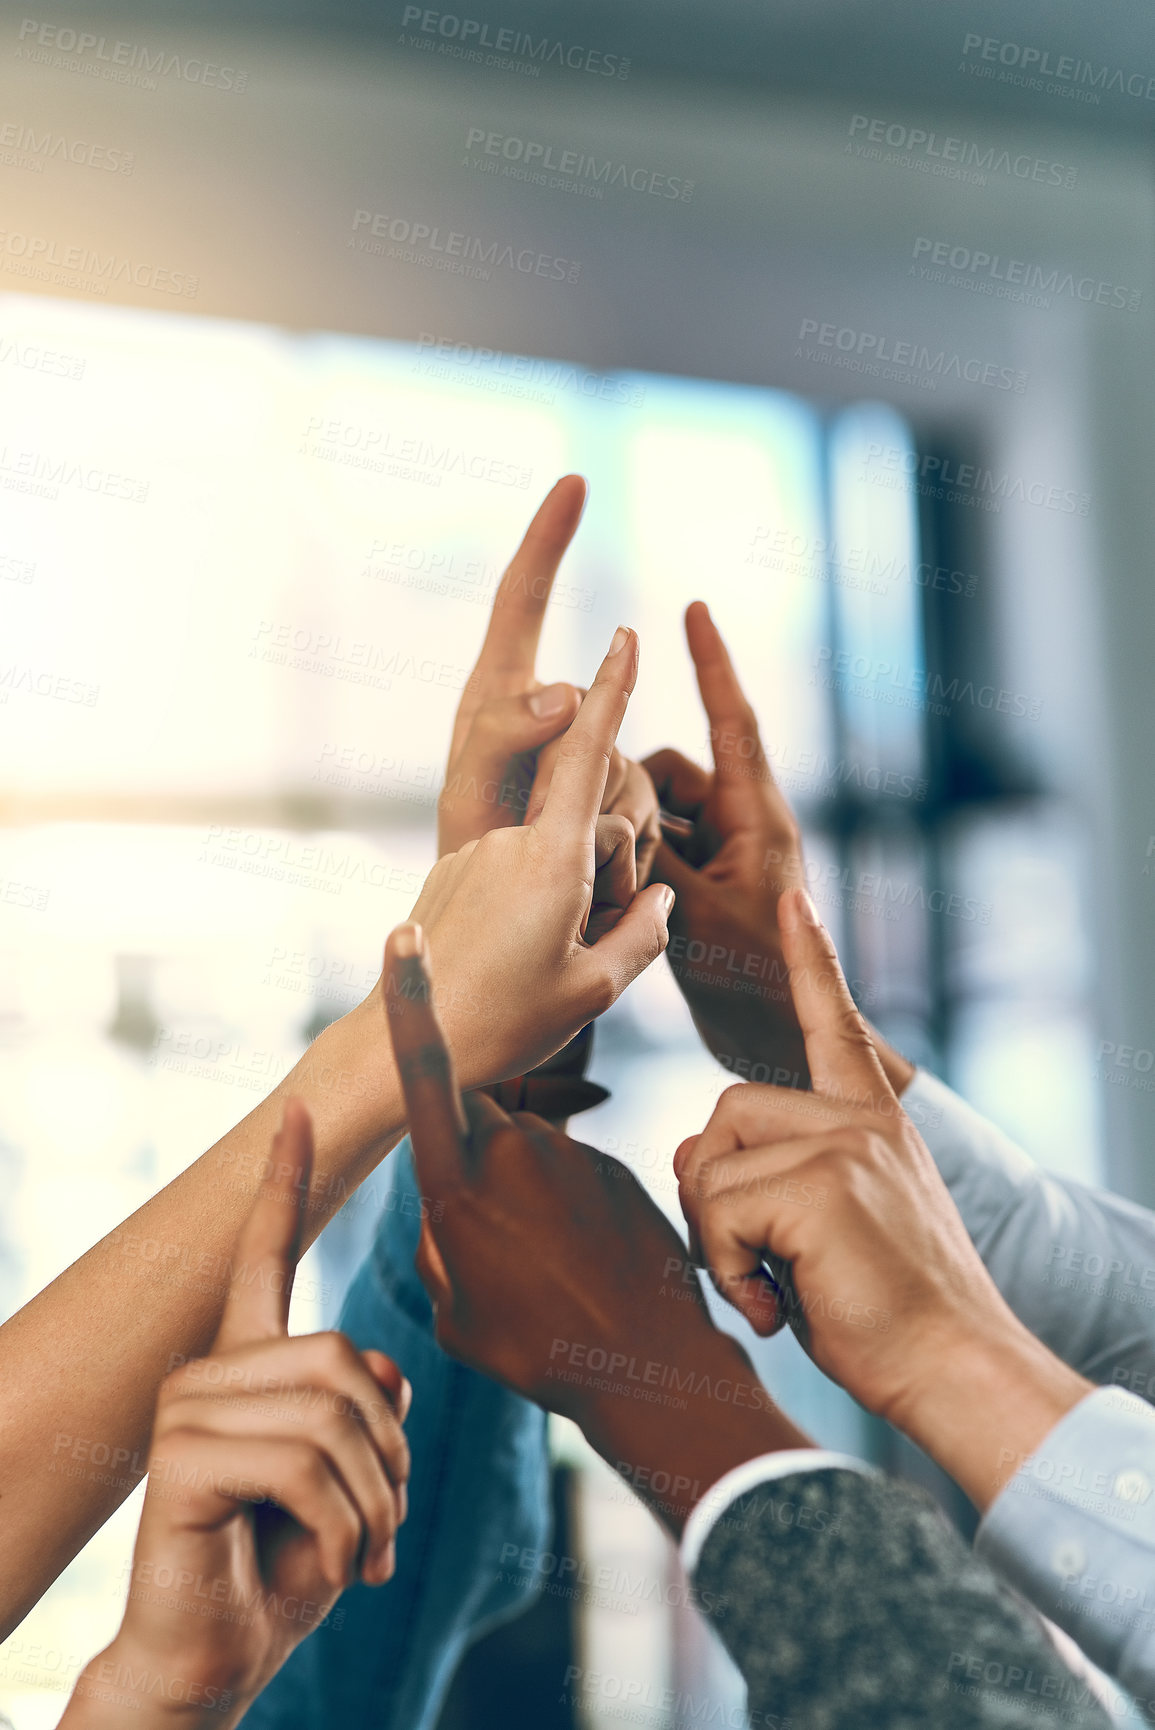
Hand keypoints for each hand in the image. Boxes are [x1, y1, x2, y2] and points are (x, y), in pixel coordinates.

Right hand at [64, 1102, 410, 1726]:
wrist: (219, 1659)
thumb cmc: (287, 1567)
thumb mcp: (356, 1482)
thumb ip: (371, 1414)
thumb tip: (385, 1375)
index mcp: (252, 1361)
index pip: (266, 1251)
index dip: (283, 1179)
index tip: (297, 1109)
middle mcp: (212, 1369)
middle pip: (347, 1360)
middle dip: (389, 1455)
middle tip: (385, 1527)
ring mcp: (188, 1408)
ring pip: (333, 1415)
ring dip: (373, 1503)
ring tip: (361, 1554)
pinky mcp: (179, 1459)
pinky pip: (306, 1466)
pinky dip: (344, 1529)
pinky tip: (334, 1569)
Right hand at [380, 924, 809, 1536]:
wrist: (647, 1368)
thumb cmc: (534, 1351)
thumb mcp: (454, 1311)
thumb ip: (436, 1243)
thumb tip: (444, 1206)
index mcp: (457, 1186)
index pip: (424, 1077)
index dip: (409, 1005)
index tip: (403, 936)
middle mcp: (510, 1153)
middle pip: (473, 1120)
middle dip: (472, 1158)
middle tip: (498, 1240)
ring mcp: (567, 1154)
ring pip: (524, 1146)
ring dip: (525, 1188)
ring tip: (552, 1267)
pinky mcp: (613, 1163)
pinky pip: (570, 1166)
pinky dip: (570, 1202)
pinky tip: (588, 1259)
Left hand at [396, 627, 674, 1088]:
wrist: (405, 1048)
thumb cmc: (505, 1026)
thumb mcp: (593, 991)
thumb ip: (643, 935)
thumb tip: (661, 898)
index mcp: (549, 860)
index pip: (589, 756)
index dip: (611, 692)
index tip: (627, 635)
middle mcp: (511, 844)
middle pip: (590, 826)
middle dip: (610, 870)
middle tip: (594, 941)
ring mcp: (479, 856)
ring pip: (556, 852)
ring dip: (573, 899)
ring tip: (551, 963)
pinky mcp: (458, 874)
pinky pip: (520, 869)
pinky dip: (538, 905)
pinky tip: (515, 960)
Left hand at [439, 473, 658, 884]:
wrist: (478, 962)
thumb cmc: (465, 867)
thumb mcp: (474, 803)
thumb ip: (505, 739)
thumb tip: (565, 686)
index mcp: (493, 704)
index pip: (520, 601)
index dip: (546, 539)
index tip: (575, 481)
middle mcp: (538, 727)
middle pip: (599, 714)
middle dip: (591, 780)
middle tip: (556, 835)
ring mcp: (577, 770)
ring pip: (630, 772)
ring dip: (607, 833)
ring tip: (562, 884)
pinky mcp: (607, 809)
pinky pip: (644, 816)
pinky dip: (623, 858)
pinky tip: (590, 897)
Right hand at [644, 602, 914, 1094]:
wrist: (784, 1045)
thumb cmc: (760, 983)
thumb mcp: (700, 915)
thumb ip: (654, 856)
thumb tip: (609, 806)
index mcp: (757, 817)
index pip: (733, 721)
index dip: (713, 662)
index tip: (694, 608)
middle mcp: (739, 825)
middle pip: (669, 773)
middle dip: (635, 797)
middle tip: (620, 855)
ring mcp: (720, 856)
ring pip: (652, 814)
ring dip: (629, 840)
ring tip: (626, 895)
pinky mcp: (700, 886)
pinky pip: (653, 850)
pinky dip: (631, 866)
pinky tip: (614, 904)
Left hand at [675, 887, 1090, 1510]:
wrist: (953, 1366)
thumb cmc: (885, 1312)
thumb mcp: (824, 1224)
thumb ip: (769, 1173)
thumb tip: (690, 1151)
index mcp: (873, 1119)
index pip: (836, 1025)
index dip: (813, 960)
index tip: (795, 900)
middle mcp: (861, 1118)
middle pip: (725, 1114)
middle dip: (711, 1190)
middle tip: (748, 1260)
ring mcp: (844, 1143)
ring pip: (711, 1164)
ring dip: (716, 1238)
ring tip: (768, 1286)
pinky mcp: (822, 1181)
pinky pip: (717, 1210)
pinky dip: (726, 1269)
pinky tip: (773, 1306)